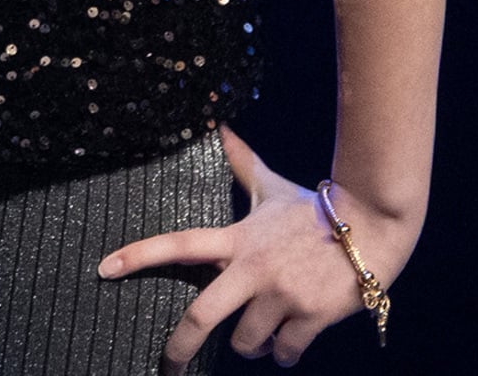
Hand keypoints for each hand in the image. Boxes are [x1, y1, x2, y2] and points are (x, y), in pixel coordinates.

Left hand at [101, 127, 415, 369]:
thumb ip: (243, 163)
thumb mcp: (273, 188)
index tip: (103, 269)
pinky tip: (291, 343)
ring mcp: (282, 294)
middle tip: (168, 367)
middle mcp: (252, 268)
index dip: (138, 256)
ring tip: (262, 336)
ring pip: (247, 342)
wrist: (374, 225)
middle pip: (202, 315)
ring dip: (251, 347)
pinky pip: (285, 352)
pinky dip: (284, 354)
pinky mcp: (311, 316)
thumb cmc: (317, 211)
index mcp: (237, 239)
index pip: (177, 245)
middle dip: (179, 347)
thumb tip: (220, 126)